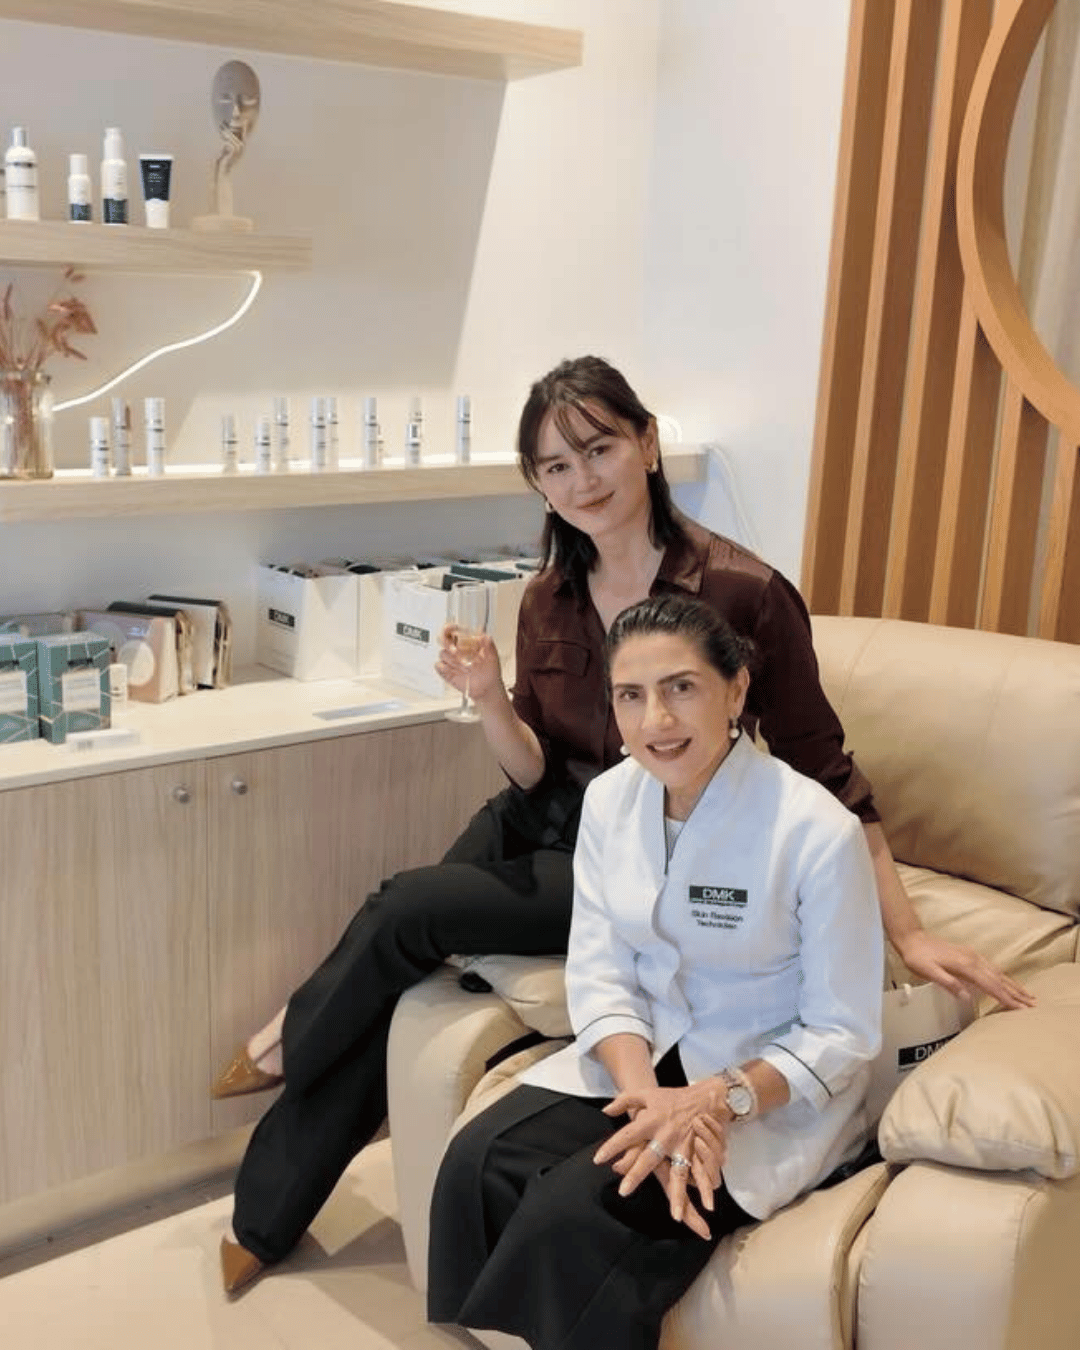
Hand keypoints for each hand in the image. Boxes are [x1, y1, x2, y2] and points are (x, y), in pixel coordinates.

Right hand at [434, 627, 502, 703]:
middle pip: (443, 640)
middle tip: (456, 651)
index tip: (453, 628)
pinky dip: (446, 668)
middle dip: (448, 644)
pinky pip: (439, 666)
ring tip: (466, 667)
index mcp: (465, 643)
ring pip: (442, 653)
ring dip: (453, 659)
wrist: (486, 688)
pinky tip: (456, 672)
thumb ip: (489, 646)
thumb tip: (486, 637)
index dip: (450, 628)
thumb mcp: (493, 657)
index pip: (452, 631)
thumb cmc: (490, 671)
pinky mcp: (446, 671)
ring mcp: (450, 661)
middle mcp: (455, 650)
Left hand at [594, 1084, 728, 1219]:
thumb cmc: (671, 1098)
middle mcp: (666, 1135)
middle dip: (636, 1175)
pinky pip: (701, 1173)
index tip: (598, 1160)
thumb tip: (605, 1111)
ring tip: (676, 1216)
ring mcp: (683, 1145)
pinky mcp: (697, 1152)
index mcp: (651, 1121)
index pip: (627, 1135)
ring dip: (678, 1194)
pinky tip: (707, 1205)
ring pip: (679, 1172)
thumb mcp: (646, 1094)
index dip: (611, 1146)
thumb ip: (624, 1101)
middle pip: (648, 1158)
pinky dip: (705, 1188)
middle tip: (623, 1191)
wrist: (703, 1096)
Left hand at [894, 929, 1034, 1009]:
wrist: (912, 939)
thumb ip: (948, 983)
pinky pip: (992, 968)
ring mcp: (973, 956)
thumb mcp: (928, 972)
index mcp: (965, 965)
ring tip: (1027, 995)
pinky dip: (1003, 977)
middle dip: (1017, 993)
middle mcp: (973, 959)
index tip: (1021, 1009)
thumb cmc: (918, 957)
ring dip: (1013, 984)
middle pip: (999, 979)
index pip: (991, 985)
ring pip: (998, 972)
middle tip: (1033, 1005)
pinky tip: (1006, 982)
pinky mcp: (970, 954)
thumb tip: (967, 997)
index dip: (1006, 998)